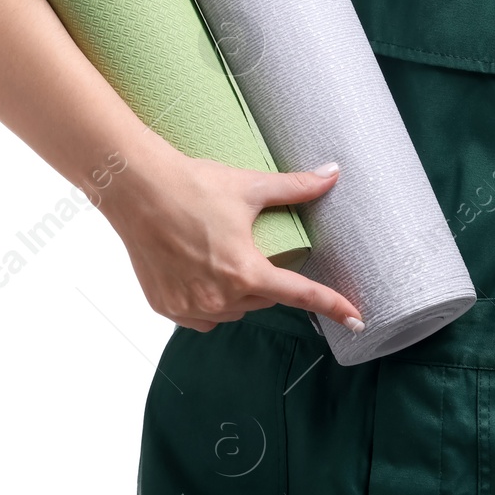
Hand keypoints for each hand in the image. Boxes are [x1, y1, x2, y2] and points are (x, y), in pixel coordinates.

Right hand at [99, 139, 362, 334]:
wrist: (137, 190)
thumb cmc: (194, 185)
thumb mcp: (250, 186)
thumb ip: (296, 187)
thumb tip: (332, 174)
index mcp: (246, 272)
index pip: (300, 295)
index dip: (333, 306)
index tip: (358, 320)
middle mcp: (220, 299)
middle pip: (263, 298)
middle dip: (266, 278)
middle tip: (252, 247)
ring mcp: (190, 308)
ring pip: (233, 310)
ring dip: (238, 292)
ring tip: (221, 255)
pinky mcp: (166, 307)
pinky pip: (202, 316)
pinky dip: (209, 301)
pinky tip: (199, 272)